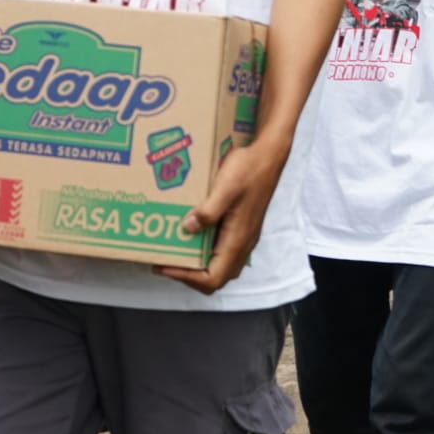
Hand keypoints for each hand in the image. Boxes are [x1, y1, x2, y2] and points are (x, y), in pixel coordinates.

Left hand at [155, 138, 288, 293]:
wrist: (268, 156)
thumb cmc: (248, 170)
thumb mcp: (224, 188)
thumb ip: (208, 212)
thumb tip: (187, 229)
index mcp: (237, 239)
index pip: (213, 278)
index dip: (187, 278)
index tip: (165, 265)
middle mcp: (243, 244)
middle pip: (216, 277)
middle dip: (190, 276)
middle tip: (166, 262)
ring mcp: (244, 236)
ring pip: (221, 266)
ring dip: (198, 266)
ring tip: (176, 252)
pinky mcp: (243, 227)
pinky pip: (223, 251)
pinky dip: (205, 252)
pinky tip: (192, 235)